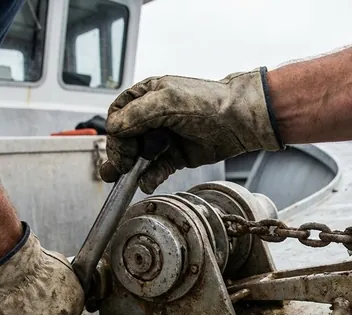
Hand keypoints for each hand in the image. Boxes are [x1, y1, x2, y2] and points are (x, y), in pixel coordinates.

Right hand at [99, 67, 284, 192]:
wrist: (238, 121)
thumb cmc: (207, 103)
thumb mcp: (167, 101)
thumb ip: (137, 114)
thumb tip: (113, 128)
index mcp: (148, 96)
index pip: (119, 115)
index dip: (116, 133)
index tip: (118, 150)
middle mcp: (153, 116)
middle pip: (126, 138)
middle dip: (120, 154)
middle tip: (117, 169)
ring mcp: (165, 137)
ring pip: (139, 155)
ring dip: (130, 169)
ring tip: (122, 180)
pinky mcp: (176, 156)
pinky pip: (157, 169)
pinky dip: (150, 177)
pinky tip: (146, 182)